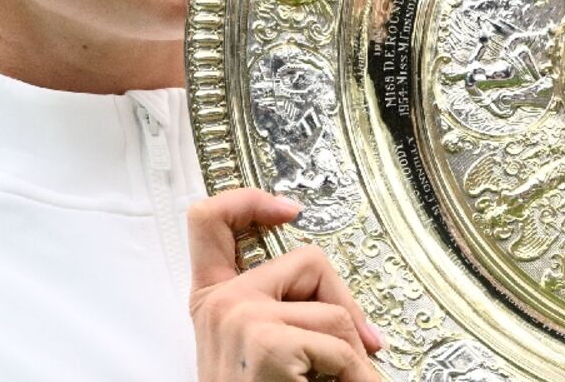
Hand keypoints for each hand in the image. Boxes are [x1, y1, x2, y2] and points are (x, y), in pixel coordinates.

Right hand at [189, 189, 384, 381]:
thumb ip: (278, 308)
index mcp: (212, 300)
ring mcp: (240, 319)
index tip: (289, 209)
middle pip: (307, 259)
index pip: (210, 220)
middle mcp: (219, 304)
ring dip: (350, 352)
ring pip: (333, 308)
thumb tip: (343, 306)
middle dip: (343, 302)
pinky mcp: (268, 342)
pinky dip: (353, 373)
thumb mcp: (257, 346)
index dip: (251, 200)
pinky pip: (342, 342)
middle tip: (353, 347)